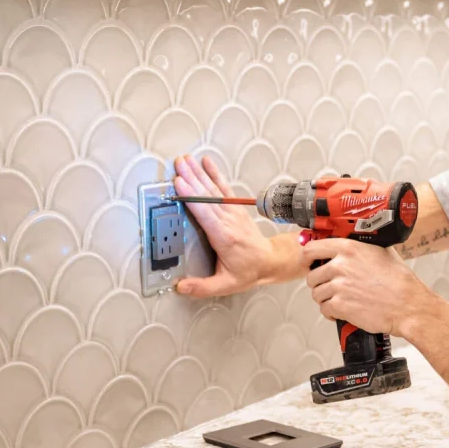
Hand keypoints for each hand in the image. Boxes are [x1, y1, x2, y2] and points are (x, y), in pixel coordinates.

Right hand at [172, 154, 282, 296]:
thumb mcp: (225, 285)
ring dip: (199, 173)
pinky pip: (224, 188)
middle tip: (178, 165)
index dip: (192, 198)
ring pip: (214, 189)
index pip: (206, 214)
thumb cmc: (247, 272)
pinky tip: (206, 162)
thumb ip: (202, 287)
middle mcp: (229, 221)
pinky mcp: (236, 208)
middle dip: (192, 179)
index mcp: (224, 238)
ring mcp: (233, 212)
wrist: (270, 261)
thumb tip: (179, 287)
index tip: (180, 184)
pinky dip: (215, 174)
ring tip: (186, 159)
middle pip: (207, 197)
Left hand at [303, 238, 436, 337]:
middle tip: (331, 287)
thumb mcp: (382, 251)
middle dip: (320, 283)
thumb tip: (349, 245)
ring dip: (326, 299)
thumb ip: (361, 246)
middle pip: (312, 276)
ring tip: (340, 300)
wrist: (407, 305)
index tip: (309, 263)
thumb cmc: (399, 280)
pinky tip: (342, 311)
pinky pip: (324, 309)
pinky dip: (331, 312)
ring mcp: (338, 286)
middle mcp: (340, 266)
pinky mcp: (340, 306)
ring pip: (317, 294)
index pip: (311, 249)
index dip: (307, 258)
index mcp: (348, 248)